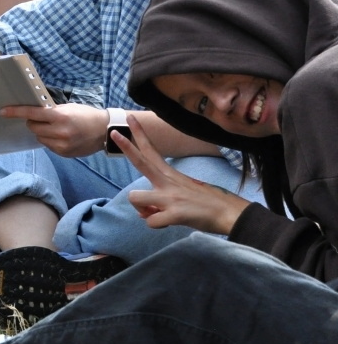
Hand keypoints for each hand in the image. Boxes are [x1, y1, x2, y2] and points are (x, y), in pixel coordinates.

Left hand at [0, 102, 110, 156]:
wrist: (104, 131)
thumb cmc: (86, 115)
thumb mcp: (68, 108)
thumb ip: (51, 111)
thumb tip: (33, 112)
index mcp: (60, 117)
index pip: (32, 114)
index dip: (16, 112)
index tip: (3, 111)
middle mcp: (59, 132)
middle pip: (32, 127)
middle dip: (34, 122)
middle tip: (44, 119)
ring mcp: (61, 145)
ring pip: (39, 137)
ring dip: (42, 132)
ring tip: (56, 128)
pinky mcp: (64, 153)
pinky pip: (48, 146)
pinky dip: (50, 140)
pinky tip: (61, 136)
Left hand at [117, 114, 249, 233]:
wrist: (231, 214)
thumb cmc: (208, 204)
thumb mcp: (183, 195)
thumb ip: (160, 200)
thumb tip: (143, 213)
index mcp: (171, 175)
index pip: (152, 151)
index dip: (139, 135)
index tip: (129, 118)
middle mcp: (168, 182)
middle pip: (141, 161)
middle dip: (126, 147)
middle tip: (112, 132)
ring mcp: (170, 197)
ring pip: (134, 197)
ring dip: (141, 209)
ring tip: (155, 213)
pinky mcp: (175, 214)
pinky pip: (151, 221)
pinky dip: (156, 225)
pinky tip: (167, 224)